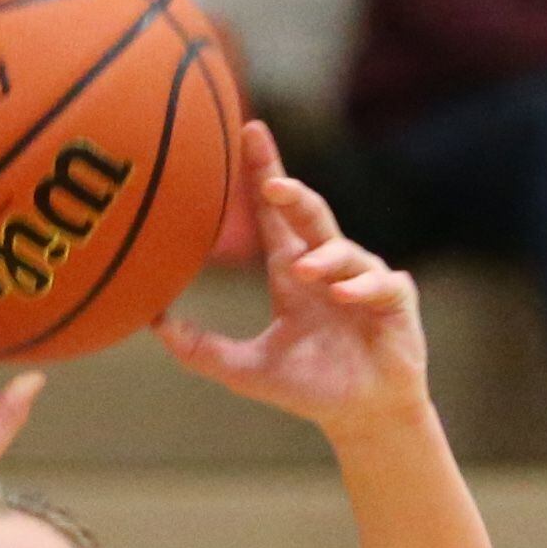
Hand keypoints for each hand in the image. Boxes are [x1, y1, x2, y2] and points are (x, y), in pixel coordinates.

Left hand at [156, 121, 429, 440]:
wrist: (361, 416)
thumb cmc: (308, 388)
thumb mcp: (245, 370)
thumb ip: (200, 348)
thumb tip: (152, 323)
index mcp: (293, 270)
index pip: (275, 213)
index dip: (263, 172)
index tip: (248, 131)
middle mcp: (327, 265)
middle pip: (309, 213)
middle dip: (293, 191)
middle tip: (272, 182)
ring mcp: (363, 278)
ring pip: (343, 251)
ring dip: (324, 259)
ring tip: (305, 273)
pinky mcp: (395, 298)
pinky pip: (380, 282)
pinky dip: (361, 287)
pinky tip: (343, 295)